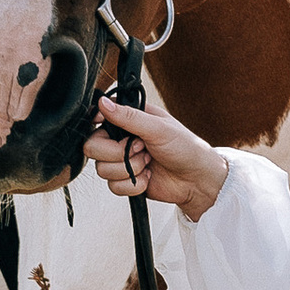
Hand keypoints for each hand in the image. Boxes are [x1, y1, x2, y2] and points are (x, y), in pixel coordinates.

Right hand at [84, 89, 228, 219]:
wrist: (197, 180)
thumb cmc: (185, 147)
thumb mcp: (158, 127)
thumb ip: (129, 116)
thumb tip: (103, 103)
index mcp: (129, 120)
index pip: (97, 119)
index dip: (97, 125)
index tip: (106, 128)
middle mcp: (121, 140)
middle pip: (92, 147)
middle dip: (116, 152)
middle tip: (140, 148)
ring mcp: (122, 161)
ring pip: (102, 169)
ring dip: (130, 168)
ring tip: (149, 162)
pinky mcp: (126, 181)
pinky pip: (114, 187)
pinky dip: (134, 184)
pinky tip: (149, 177)